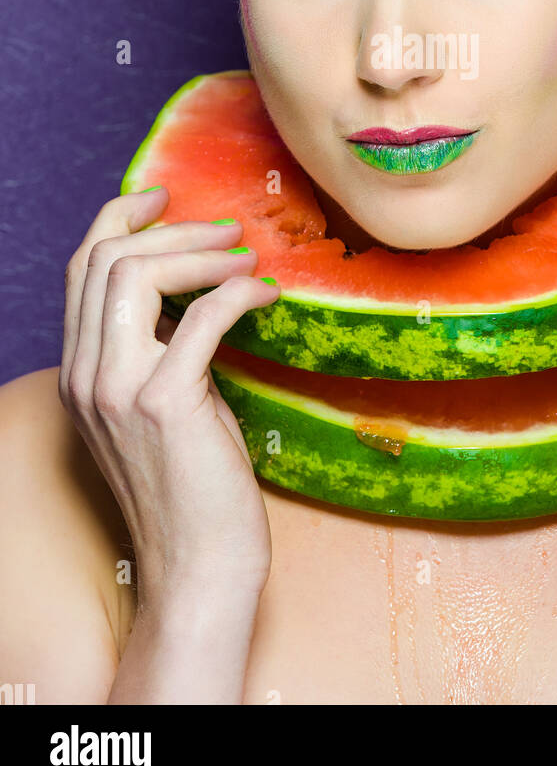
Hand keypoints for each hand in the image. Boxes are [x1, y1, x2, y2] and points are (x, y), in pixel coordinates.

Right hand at [60, 188, 280, 601]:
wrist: (201, 569)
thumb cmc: (196, 489)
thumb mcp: (165, 407)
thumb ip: (161, 352)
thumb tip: (195, 292)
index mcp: (80, 374)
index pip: (81, 269)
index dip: (118, 220)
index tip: (162, 196)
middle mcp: (86, 377)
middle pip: (105, 259)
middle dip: (171, 227)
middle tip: (227, 229)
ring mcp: (118, 391)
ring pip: (135, 273)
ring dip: (200, 252)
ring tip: (246, 257)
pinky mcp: (165, 404)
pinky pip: (199, 315)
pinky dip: (238, 292)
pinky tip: (268, 295)